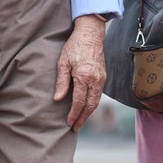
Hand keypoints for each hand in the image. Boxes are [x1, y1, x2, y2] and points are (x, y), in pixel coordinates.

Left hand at [54, 14, 106, 129]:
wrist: (90, 34)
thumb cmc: (74, 46)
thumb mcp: (63, 63)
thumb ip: (62, 82)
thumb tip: (58, 99)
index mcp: (84, 77)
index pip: (79, 102)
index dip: (74, 114)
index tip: (69, 123)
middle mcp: (95, 80)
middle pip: (90, 105)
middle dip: (83, 118)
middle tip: (75, 127)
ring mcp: (101, 78)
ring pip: (96, 101)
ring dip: (89, 113)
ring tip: (81, 120)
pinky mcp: (103, 76)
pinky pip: (99, 94)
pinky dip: (93, 103)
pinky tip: (87, 107)